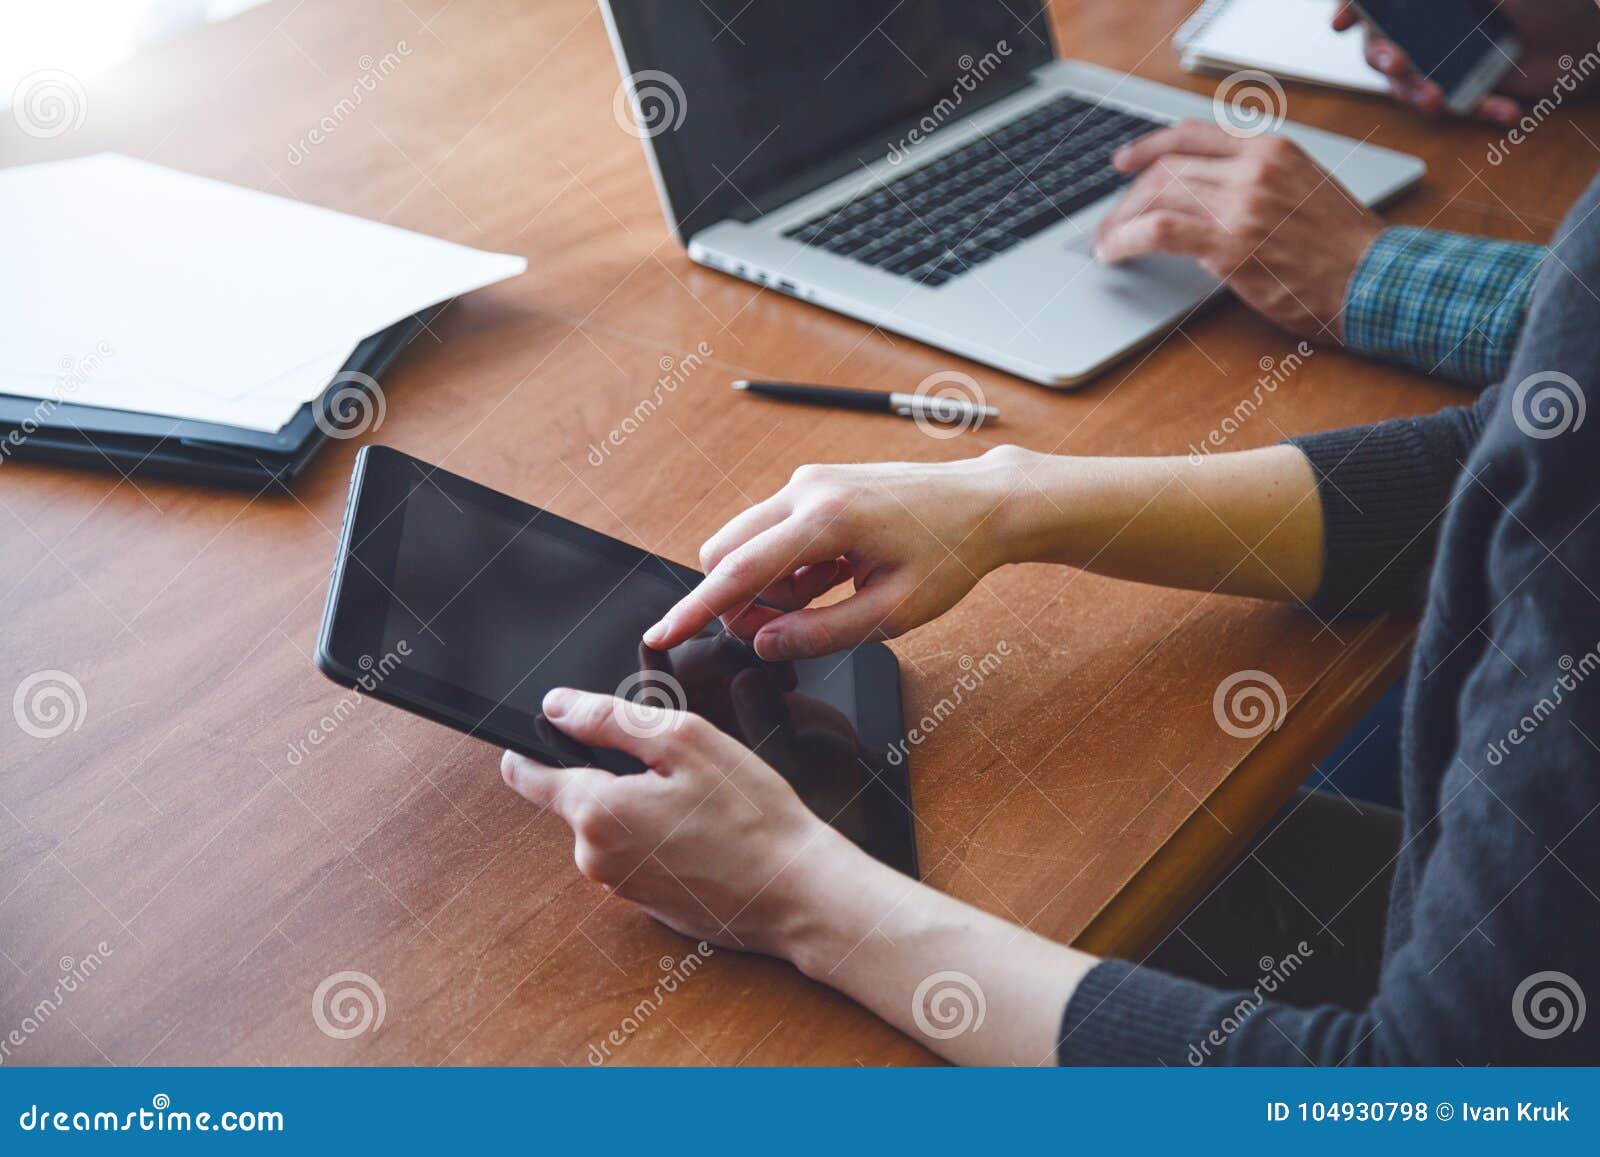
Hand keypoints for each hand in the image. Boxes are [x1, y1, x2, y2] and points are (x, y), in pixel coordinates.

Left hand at [501, 687, 853, 951]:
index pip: (526, 773)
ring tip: (700, 801)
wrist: (796, 892)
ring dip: (642, 805)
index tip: (565, 727)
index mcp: (596, 812)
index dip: (540, 741)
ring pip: (612, 824)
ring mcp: (620, 886)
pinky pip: (638, 854)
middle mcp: (594, 858)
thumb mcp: (684, 741)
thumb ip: (611, 719)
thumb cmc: (751, 815)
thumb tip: (558, 705)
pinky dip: (662, 837)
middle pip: (578, 795)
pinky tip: (706, 832)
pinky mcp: (647, 904)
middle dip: (614, 772)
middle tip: (675, 765)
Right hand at [643, 448, 1032, 660]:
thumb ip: (821, 633)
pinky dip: (786, 565)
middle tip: (788, 627)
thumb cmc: (949, 554)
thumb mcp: (893, 614)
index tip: (661, 635)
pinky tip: (834, 574)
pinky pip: (771, 531)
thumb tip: (765, 643)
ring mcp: (807, 481)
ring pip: (746, 543)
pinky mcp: (813, 483)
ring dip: (767, 583)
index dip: (695, 610)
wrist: (984, 503)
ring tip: (830, 594)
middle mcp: (807, 488)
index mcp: (828, 519)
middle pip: (725, 551)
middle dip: (739, 600)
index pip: (738, 570)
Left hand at [1093, 121, 1382, 340]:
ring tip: (1107, 244)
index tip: (1125, 161)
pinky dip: (1125, 240)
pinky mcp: (1229, 244)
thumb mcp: (1304, 190)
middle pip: (1167, 169)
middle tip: (1111, 222)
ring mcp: (1241, 204)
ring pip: (1157, 197)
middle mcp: (1253, 168)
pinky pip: (1157, 231)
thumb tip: (1208, 195)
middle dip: (1130, 198)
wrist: (1375, 280)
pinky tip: (1115, 253)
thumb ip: (1259, 182)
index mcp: (1272, 149)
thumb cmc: (1344, 249)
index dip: (1150, 146)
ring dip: (1120, 222)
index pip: (1193, 134)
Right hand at [1333, 0, 1599, 124]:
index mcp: (1432, 0)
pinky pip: (1458, 106)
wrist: (1590, 44)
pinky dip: (1480, 111)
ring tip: (1437, 101)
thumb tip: (1408, 0)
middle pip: (1383, 46)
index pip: (1379, 3)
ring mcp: (1447, 59)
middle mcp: (1432, 26)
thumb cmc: (1551, 4)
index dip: (1353, 8)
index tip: (1342, 22)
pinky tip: (1505, 111)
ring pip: (1411, 85)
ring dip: (1418, 94)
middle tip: (1398, 63)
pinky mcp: (1468, 89)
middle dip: (1384, 58)